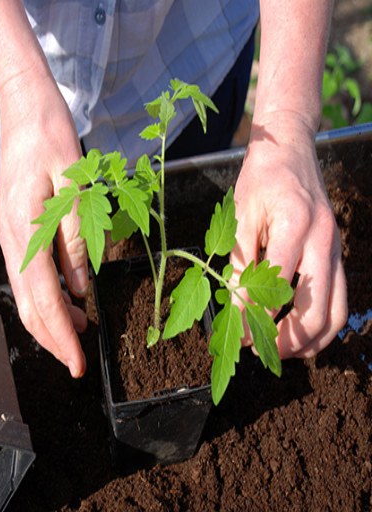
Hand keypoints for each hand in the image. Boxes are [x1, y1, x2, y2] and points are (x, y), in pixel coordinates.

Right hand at [0, 72, 88, 377]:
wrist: (26, 113)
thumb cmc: (53, 141)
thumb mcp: (77, 189)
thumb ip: (78, 241)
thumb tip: (82, 290)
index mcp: (25, 228)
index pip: (43, 297)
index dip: (62, 334)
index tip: (78, 363)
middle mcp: (10, 239)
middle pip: (28, 304)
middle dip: (54, 337)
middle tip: (77, 362)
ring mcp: (9, 237)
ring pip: (27, 294)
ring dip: (52, 319)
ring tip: (82, 332)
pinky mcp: (15, 232)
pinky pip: (29, 277)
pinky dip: (48, 297)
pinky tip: (70, 301)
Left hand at [231, 115, 347, 358]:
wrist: (291, 150)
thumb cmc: (261, 179)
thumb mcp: (240, 215)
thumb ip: (240, 259)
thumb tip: (235, 302)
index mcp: (296, 227)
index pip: (275, 288)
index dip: (254, 317)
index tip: (237, 336)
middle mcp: (323, 242)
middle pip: (316, 311)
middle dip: (287, 340)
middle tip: (259, 351)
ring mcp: (335, 249)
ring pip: (336, 312)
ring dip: (309, 340)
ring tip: (280, 350)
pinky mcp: (336, 253)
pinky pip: (338, 299)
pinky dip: (322, 323)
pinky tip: (299, 332)